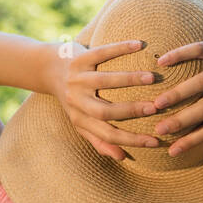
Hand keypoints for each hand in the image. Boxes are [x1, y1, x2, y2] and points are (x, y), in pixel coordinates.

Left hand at [45, 38, 160, 162]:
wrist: (47, 69)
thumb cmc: (72, 99)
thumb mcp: (80, 121)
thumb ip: (98, 139)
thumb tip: (122, 157)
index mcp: (80, 119)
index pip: (107, 134)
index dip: (131, 140)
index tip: (155, 142)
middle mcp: (76, 100)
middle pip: (104, 110)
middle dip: (131, 110)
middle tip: (155, 108)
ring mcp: (77, 78)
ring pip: (104, 80)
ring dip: (129, 79)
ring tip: (151, 78)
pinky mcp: (79, 58)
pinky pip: (101, 52)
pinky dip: (119, 48)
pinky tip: (138, 45)